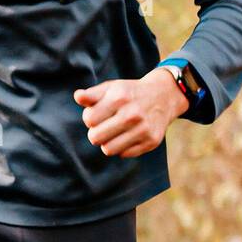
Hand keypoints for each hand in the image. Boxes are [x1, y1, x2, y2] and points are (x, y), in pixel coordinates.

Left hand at [73, 67, 188, 157]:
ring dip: (107, 142)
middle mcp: (132, 114)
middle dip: (96, 133)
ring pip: (108, 149)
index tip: (98, 114)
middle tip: (104, 126)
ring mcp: (143, 129)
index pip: (89, 120)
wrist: (163, 97)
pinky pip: (124, 154)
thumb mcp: (112, 88)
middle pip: (95, 138)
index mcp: (119, 98)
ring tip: (114, 132)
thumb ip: (92, 94)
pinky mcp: (151, 142)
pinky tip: (129, 135)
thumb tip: (78, 96)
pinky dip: (123, 147)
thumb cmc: (130, 93)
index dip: (90, 118)